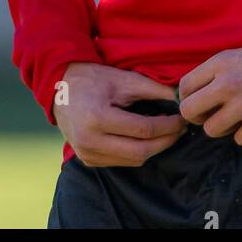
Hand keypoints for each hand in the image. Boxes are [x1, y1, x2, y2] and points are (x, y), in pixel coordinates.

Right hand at [52, 62, 187, 166]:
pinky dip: (136, 153)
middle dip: (165, 141)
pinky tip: (146, 139)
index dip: (168, 126)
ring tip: (166, 133)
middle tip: (179, 130)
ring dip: (153, 149)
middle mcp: (90, 140)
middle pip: (140, 151)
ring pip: (132, 160)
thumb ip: (153, 89)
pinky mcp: (87, 159)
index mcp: (98, 118)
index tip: (182, 119)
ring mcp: (86, 153)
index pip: (143, 129)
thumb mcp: (123, 79)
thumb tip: (180, 99)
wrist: (59, 87)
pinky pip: (120, 162)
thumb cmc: (93, 79)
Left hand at [177, 44, 241, 146]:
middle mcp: (227, 84)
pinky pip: (238, 139)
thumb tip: (193, 94)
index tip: (197, 103)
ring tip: (236, 119)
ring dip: (222, 128)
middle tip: (209, 116)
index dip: (186, 98)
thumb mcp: (238, 56)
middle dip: (196, 117)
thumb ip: (215, 73)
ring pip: (211, 130)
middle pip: (189, 111)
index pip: (185, 87)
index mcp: (220, 63)